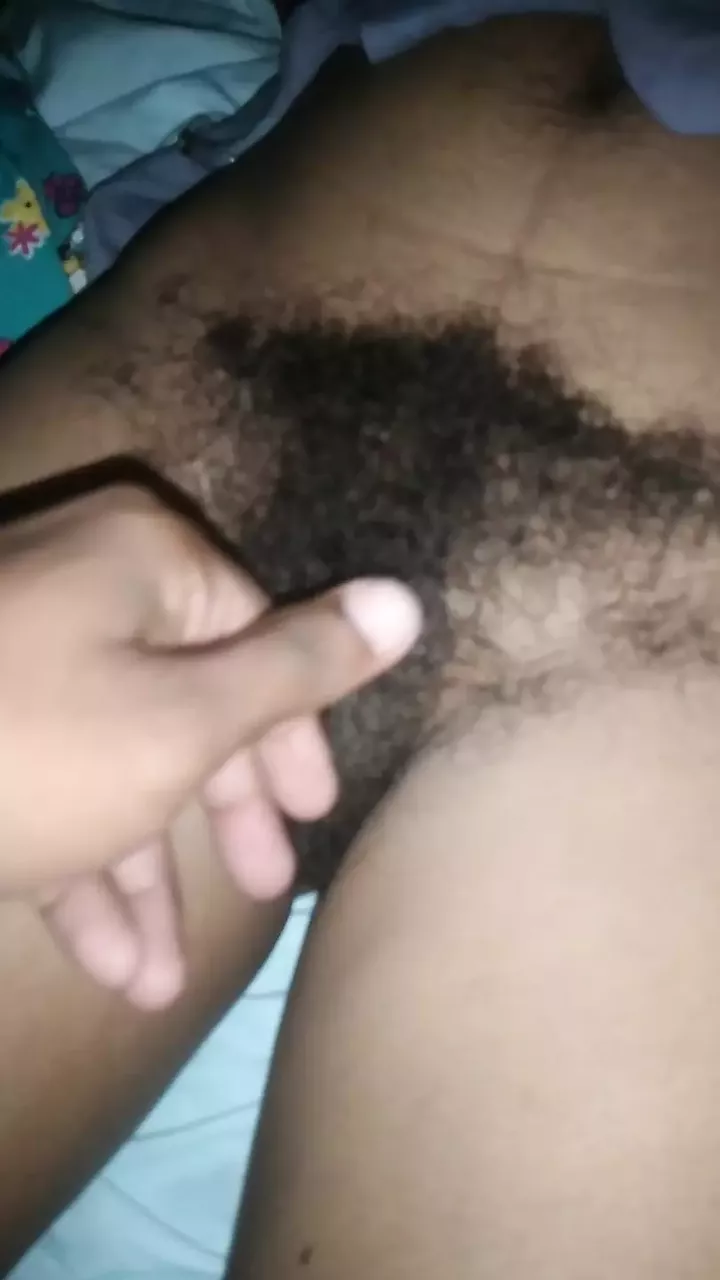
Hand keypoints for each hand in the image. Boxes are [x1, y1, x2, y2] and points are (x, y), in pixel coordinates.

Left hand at [0, 485, 420, 1005]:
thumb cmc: (31, 749)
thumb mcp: (187, 720)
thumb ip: (300, 669)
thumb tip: (408, 600)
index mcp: (141, 563)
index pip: (254, 633)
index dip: (289, 730)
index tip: (310, 811)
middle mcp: (80, 593)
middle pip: (182, 705)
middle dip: (217, 815)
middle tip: (266, 887)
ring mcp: (15, 663)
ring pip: (108, 766)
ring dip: (141, 877)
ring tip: (166, 979)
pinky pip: (43, 793)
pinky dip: (77, 875)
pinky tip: (109, 969)